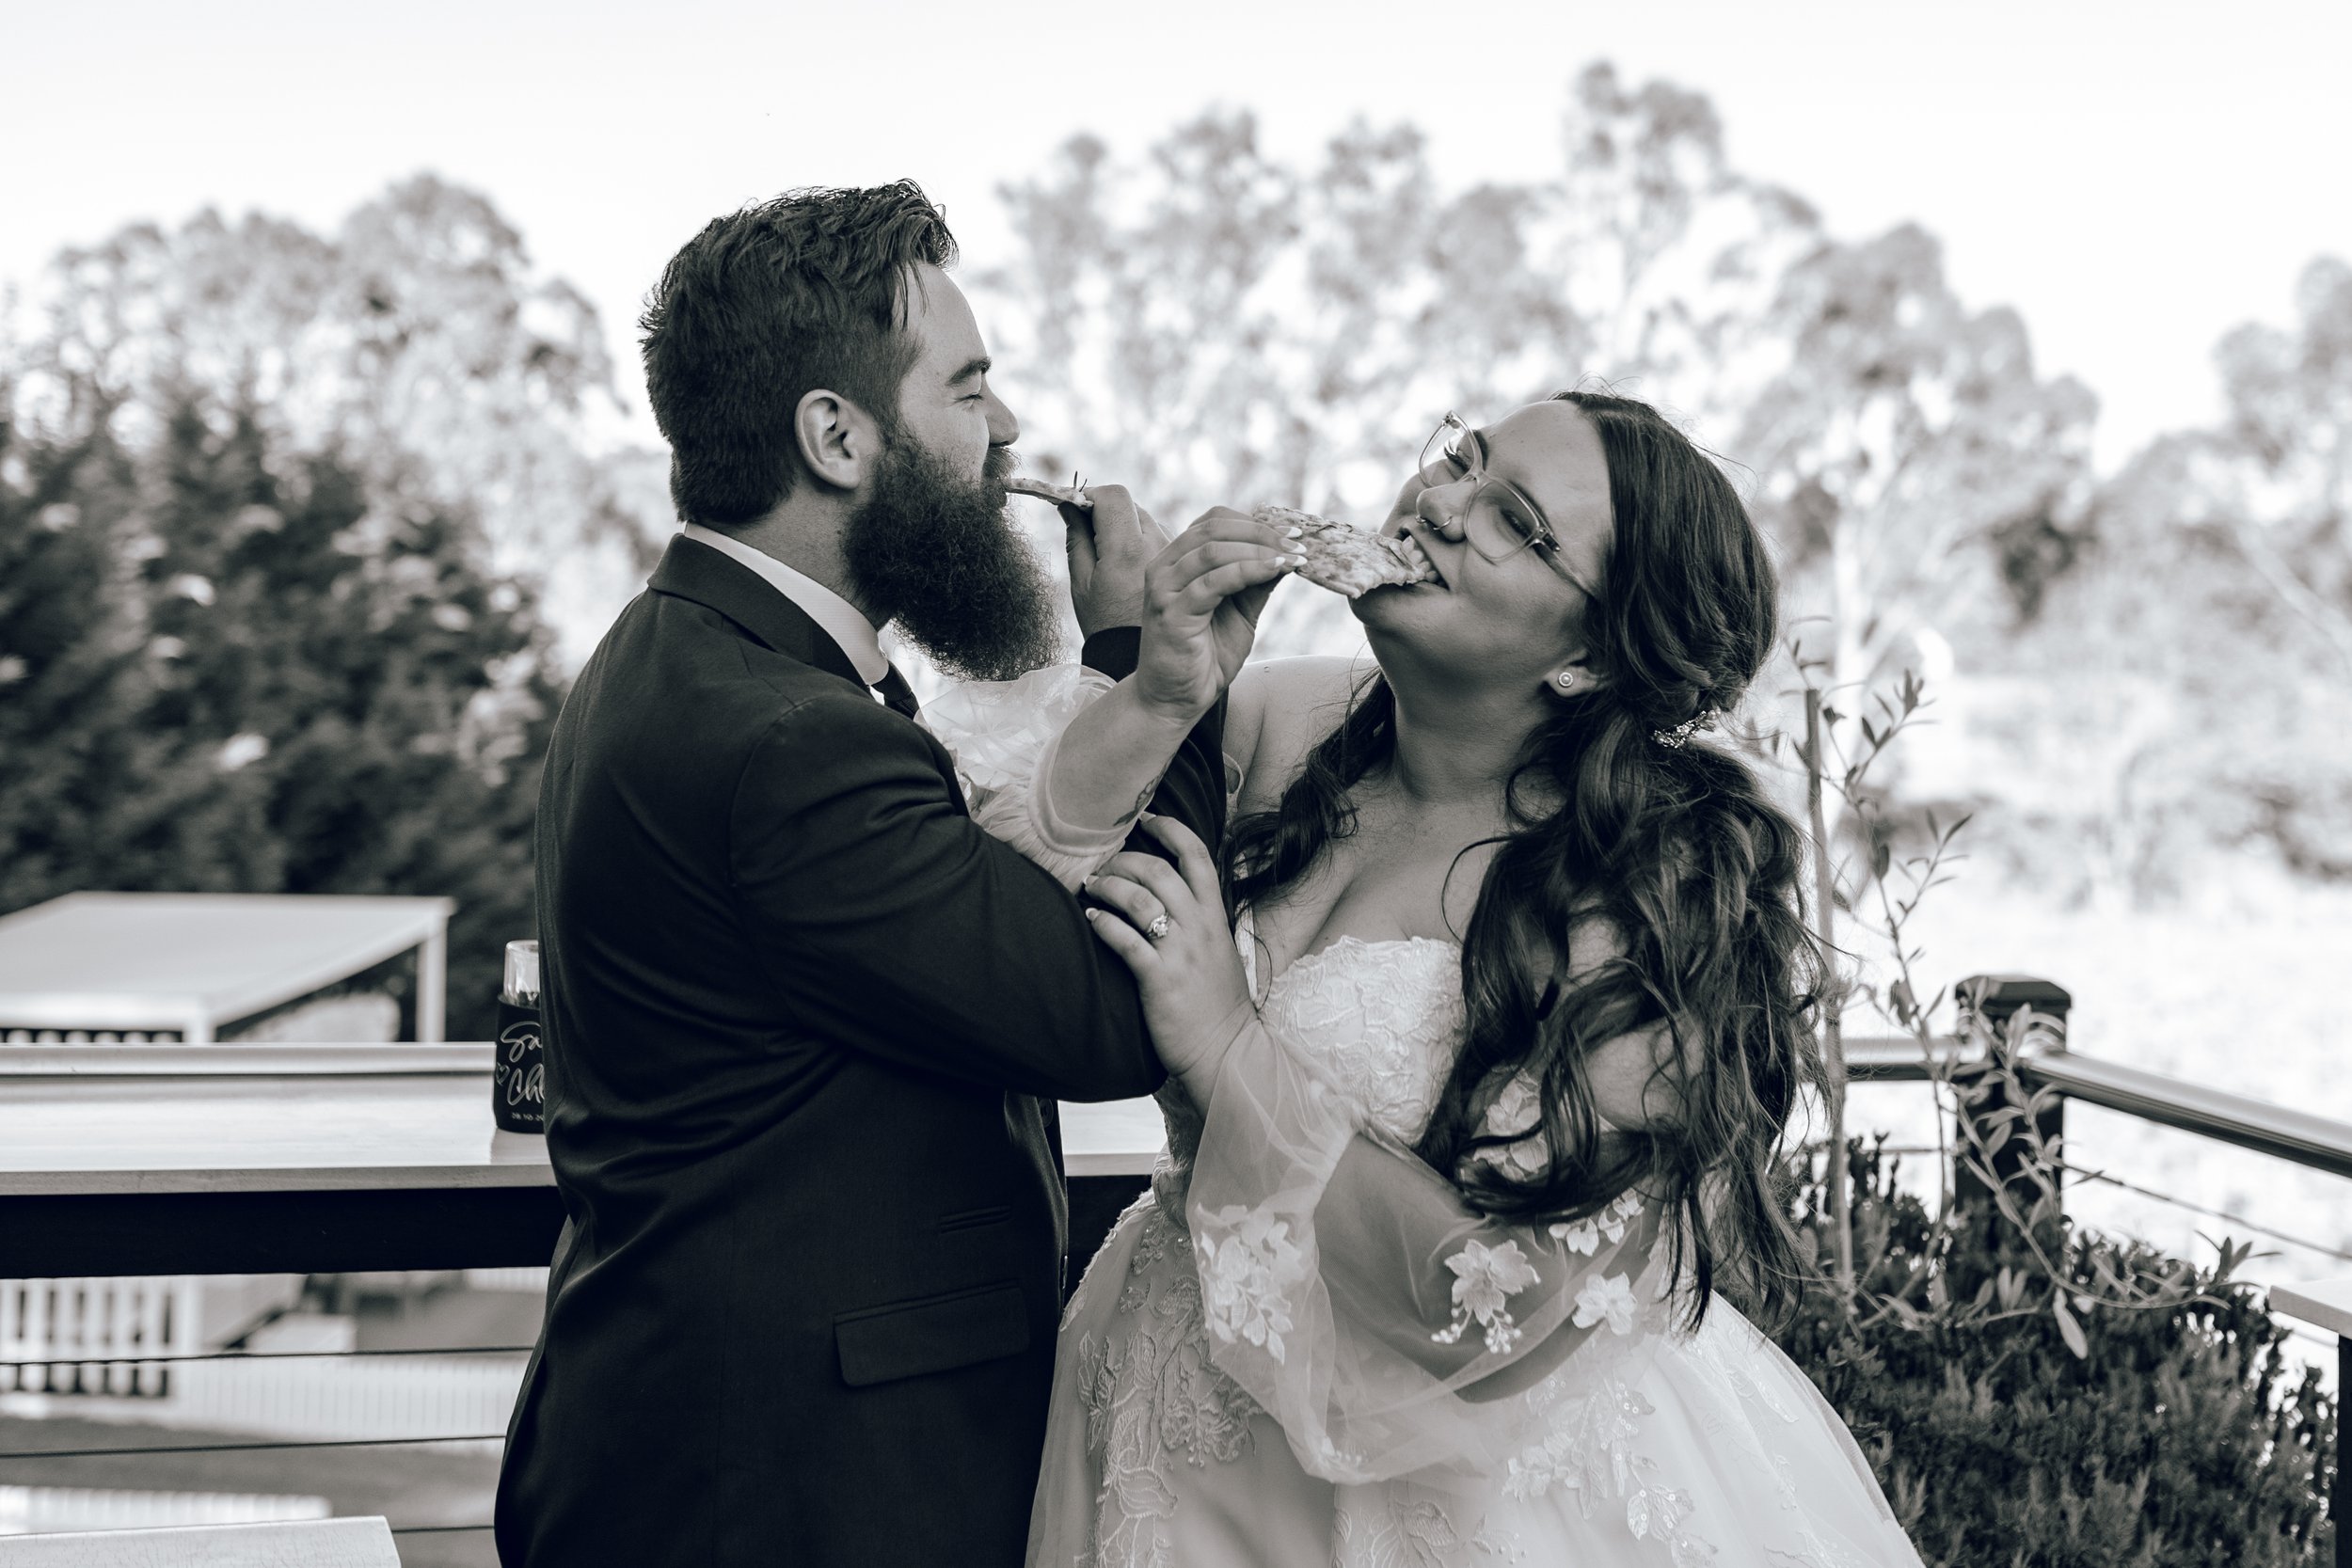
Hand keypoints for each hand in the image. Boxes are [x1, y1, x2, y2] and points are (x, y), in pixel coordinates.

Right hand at [1064, 483, 1169, 636]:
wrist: (1154, 662)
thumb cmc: (1108, 628)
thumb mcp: (1083, 585)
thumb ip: (1077, 540)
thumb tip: (1068, 505)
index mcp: (1126, 550)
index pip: (1114, 497)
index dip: (1091, 495)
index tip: (1076, 506)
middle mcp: (1155, 545)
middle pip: (1130, 506)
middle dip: (1108, 511)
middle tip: (1090, 530)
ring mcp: (1173, 554)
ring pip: (1146, 521)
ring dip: (1127, 526)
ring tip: (1112, 554)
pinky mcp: (1184, 564)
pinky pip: (1160, 539)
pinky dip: (1143, 541)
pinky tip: (1132, 565)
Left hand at [1083, 815, 1255, 1084]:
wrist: (1226, 1051)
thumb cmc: (1217, 1004)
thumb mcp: (1220, 952)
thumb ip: (1201, 921)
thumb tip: (1172, 897)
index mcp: (1215, 917)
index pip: (1197, 856)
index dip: (1171, 830)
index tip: (1147, 820)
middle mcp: (1199, 927)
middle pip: (1158, 870)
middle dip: (1124, 859)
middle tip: (1103, 865)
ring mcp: (1180, 952)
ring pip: (1139, 899)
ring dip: (1108, 887)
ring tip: (1090, 888)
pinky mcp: (1159, 979)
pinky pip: (1125, 940)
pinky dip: (1103, 924)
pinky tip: (1091, 920)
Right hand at [1134, 507, 1299, 723]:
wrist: (1175, 700)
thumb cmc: (1205, 656)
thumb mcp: (1240, 611)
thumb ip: (1257, 581)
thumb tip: (1289, 551)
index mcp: (1176, 561)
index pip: (1214, 521)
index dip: (1255, 522)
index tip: (1293, 534)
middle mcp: (1163, 568)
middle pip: (1214, 528)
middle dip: (1262, 533)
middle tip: (1299, 544)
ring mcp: (1163, 590)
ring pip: (1214, 551)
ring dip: (1260, 550)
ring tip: (1293, 559)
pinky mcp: (1170, 613)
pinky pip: (1214, 582)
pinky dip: (1248, 571)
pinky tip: (1274, 571)